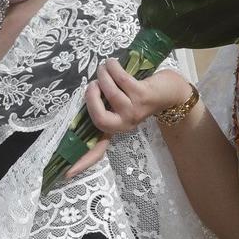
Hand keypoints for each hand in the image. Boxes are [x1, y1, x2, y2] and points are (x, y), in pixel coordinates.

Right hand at [71, 63, 194, 179]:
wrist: (172, 92)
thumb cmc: (141, 96)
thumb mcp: (121, 106)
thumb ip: (105, 106)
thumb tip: (86, 93)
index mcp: (117, 128)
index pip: (98, 150)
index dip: (82, 162)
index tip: (66, 174)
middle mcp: (125, 124)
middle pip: (99, 117)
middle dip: (91, 97)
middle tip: (93, 84)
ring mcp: (134, 111)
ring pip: (110, 93)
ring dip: (103, 75)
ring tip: (105, 68)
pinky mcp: (143, 96)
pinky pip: (121, 80)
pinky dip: (113, 68)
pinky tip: (112, 64)